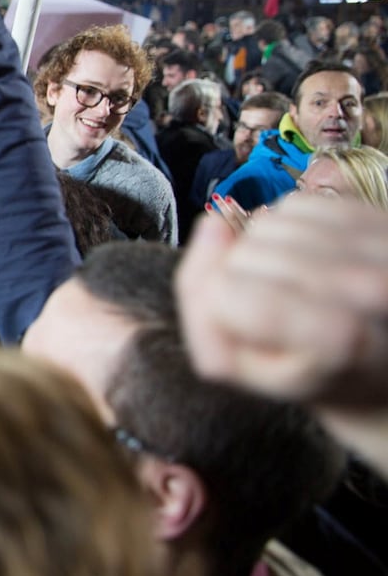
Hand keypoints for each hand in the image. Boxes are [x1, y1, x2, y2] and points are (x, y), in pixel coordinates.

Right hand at [177, 193, 387, 409]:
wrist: (375, 360)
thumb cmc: (309, 370)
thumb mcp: (246, 370)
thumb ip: (203, 311)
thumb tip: (211, 224)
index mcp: (339, 339)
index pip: (225, 290)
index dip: (216, 306)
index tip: (245, 331)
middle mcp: (371, 284)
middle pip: (245, 253)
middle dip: (239, 278)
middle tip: (273, 313)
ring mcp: (376, 245)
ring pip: (266, 224)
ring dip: (260, 250)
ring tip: (287, 285)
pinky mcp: (371, 216)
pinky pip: (291, 205)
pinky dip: (282, 229)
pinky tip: (301, 259)